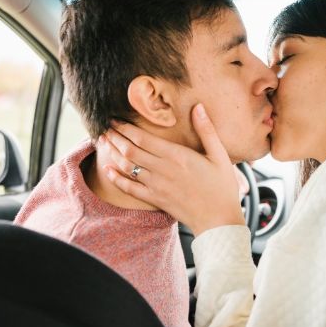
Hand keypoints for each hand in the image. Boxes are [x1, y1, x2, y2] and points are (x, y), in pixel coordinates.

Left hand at [101, 103, 244, 235]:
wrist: (218, 219)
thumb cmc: (222, 187)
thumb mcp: (219, 155)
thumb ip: (206, 130)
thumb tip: (198, 107)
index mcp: (177, 155)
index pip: (143, 138)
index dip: (126, 128)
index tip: (116, 119)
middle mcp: (163, 169)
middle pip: (130, 150)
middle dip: (115, 137)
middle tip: (105, 128)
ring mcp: (157, 186)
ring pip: (127, 166)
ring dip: (113, 153)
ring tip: (104, 143)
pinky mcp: (155, 200)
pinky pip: (129, 188)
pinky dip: (116, 178)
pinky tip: (107, 170)